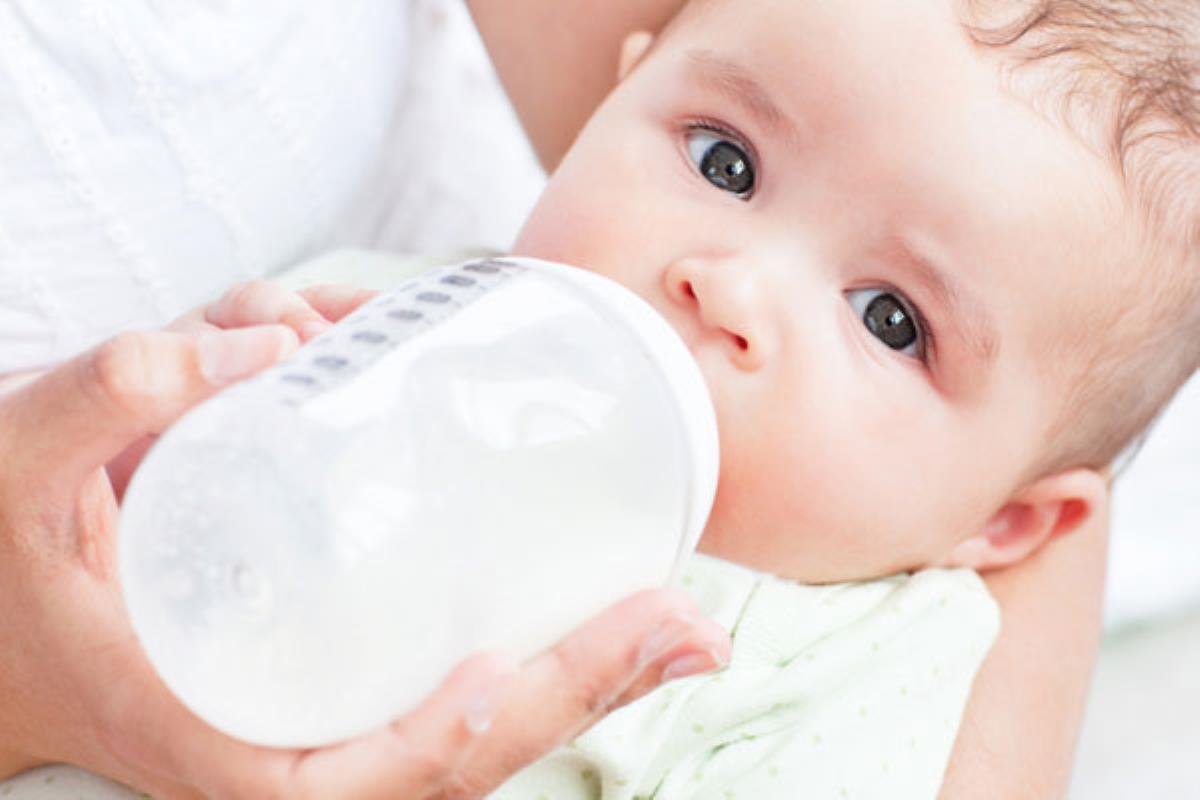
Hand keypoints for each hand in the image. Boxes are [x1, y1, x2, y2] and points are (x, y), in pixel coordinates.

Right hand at [0, 279, 730, 798]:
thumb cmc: (2, 564)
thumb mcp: (20, 470)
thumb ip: (116, 392)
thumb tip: (277, 337)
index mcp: (226, 750)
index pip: (373, 773)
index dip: (457, 735)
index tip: (520, 671)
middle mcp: (294, 751)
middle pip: (463, 750)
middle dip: (581, 694)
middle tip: (686, 624)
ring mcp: (327, 720)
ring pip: (478, 729)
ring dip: (588, 683)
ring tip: (681, 628)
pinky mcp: (339, 675)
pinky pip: (455, 692)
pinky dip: (538, 665)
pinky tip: (606, 620)